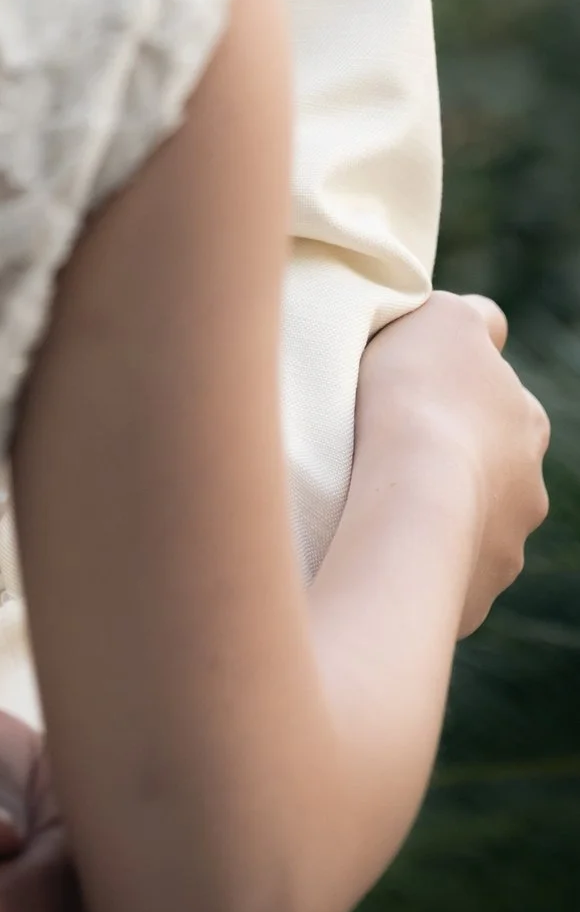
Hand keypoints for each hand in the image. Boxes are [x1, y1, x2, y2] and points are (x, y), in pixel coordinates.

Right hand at [355, 292, 550, 633]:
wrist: (411, 501)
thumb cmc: (418, 398)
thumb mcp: (443, 319)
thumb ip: (470, 317)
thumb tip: (484, 324)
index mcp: (526, 419)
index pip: (503, 393)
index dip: (462, 386)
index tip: (421, 388)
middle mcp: (529, 484)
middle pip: (492, 461)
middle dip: (458, 455)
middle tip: (397, 446)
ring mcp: (504, 544)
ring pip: (473, 520)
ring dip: (442, 509)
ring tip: (382, 500)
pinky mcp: (474, 594)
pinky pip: (446, 572)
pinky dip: (423, 557)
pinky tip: (385, 544)